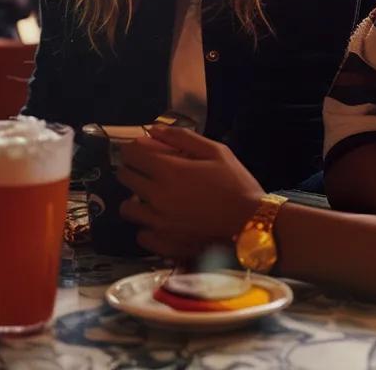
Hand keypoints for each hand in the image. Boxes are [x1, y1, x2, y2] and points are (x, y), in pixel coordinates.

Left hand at [116, 126, 262, 245]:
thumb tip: (153, 130)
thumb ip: (182, 137)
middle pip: (124, 177)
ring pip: (127, 208)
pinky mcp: (164, 245)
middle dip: (133, 169)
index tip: (143, 150)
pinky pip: (141, 234)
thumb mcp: (215, 151)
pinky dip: (148, 227)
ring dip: (136, 200)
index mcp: (168, 171)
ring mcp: (158, 224)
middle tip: (151, 171)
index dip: (134, 149)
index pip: (131, 154)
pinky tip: (163, 221)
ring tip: (154, 198)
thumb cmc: (235, 184)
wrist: (251, 226)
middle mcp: (157, 197)